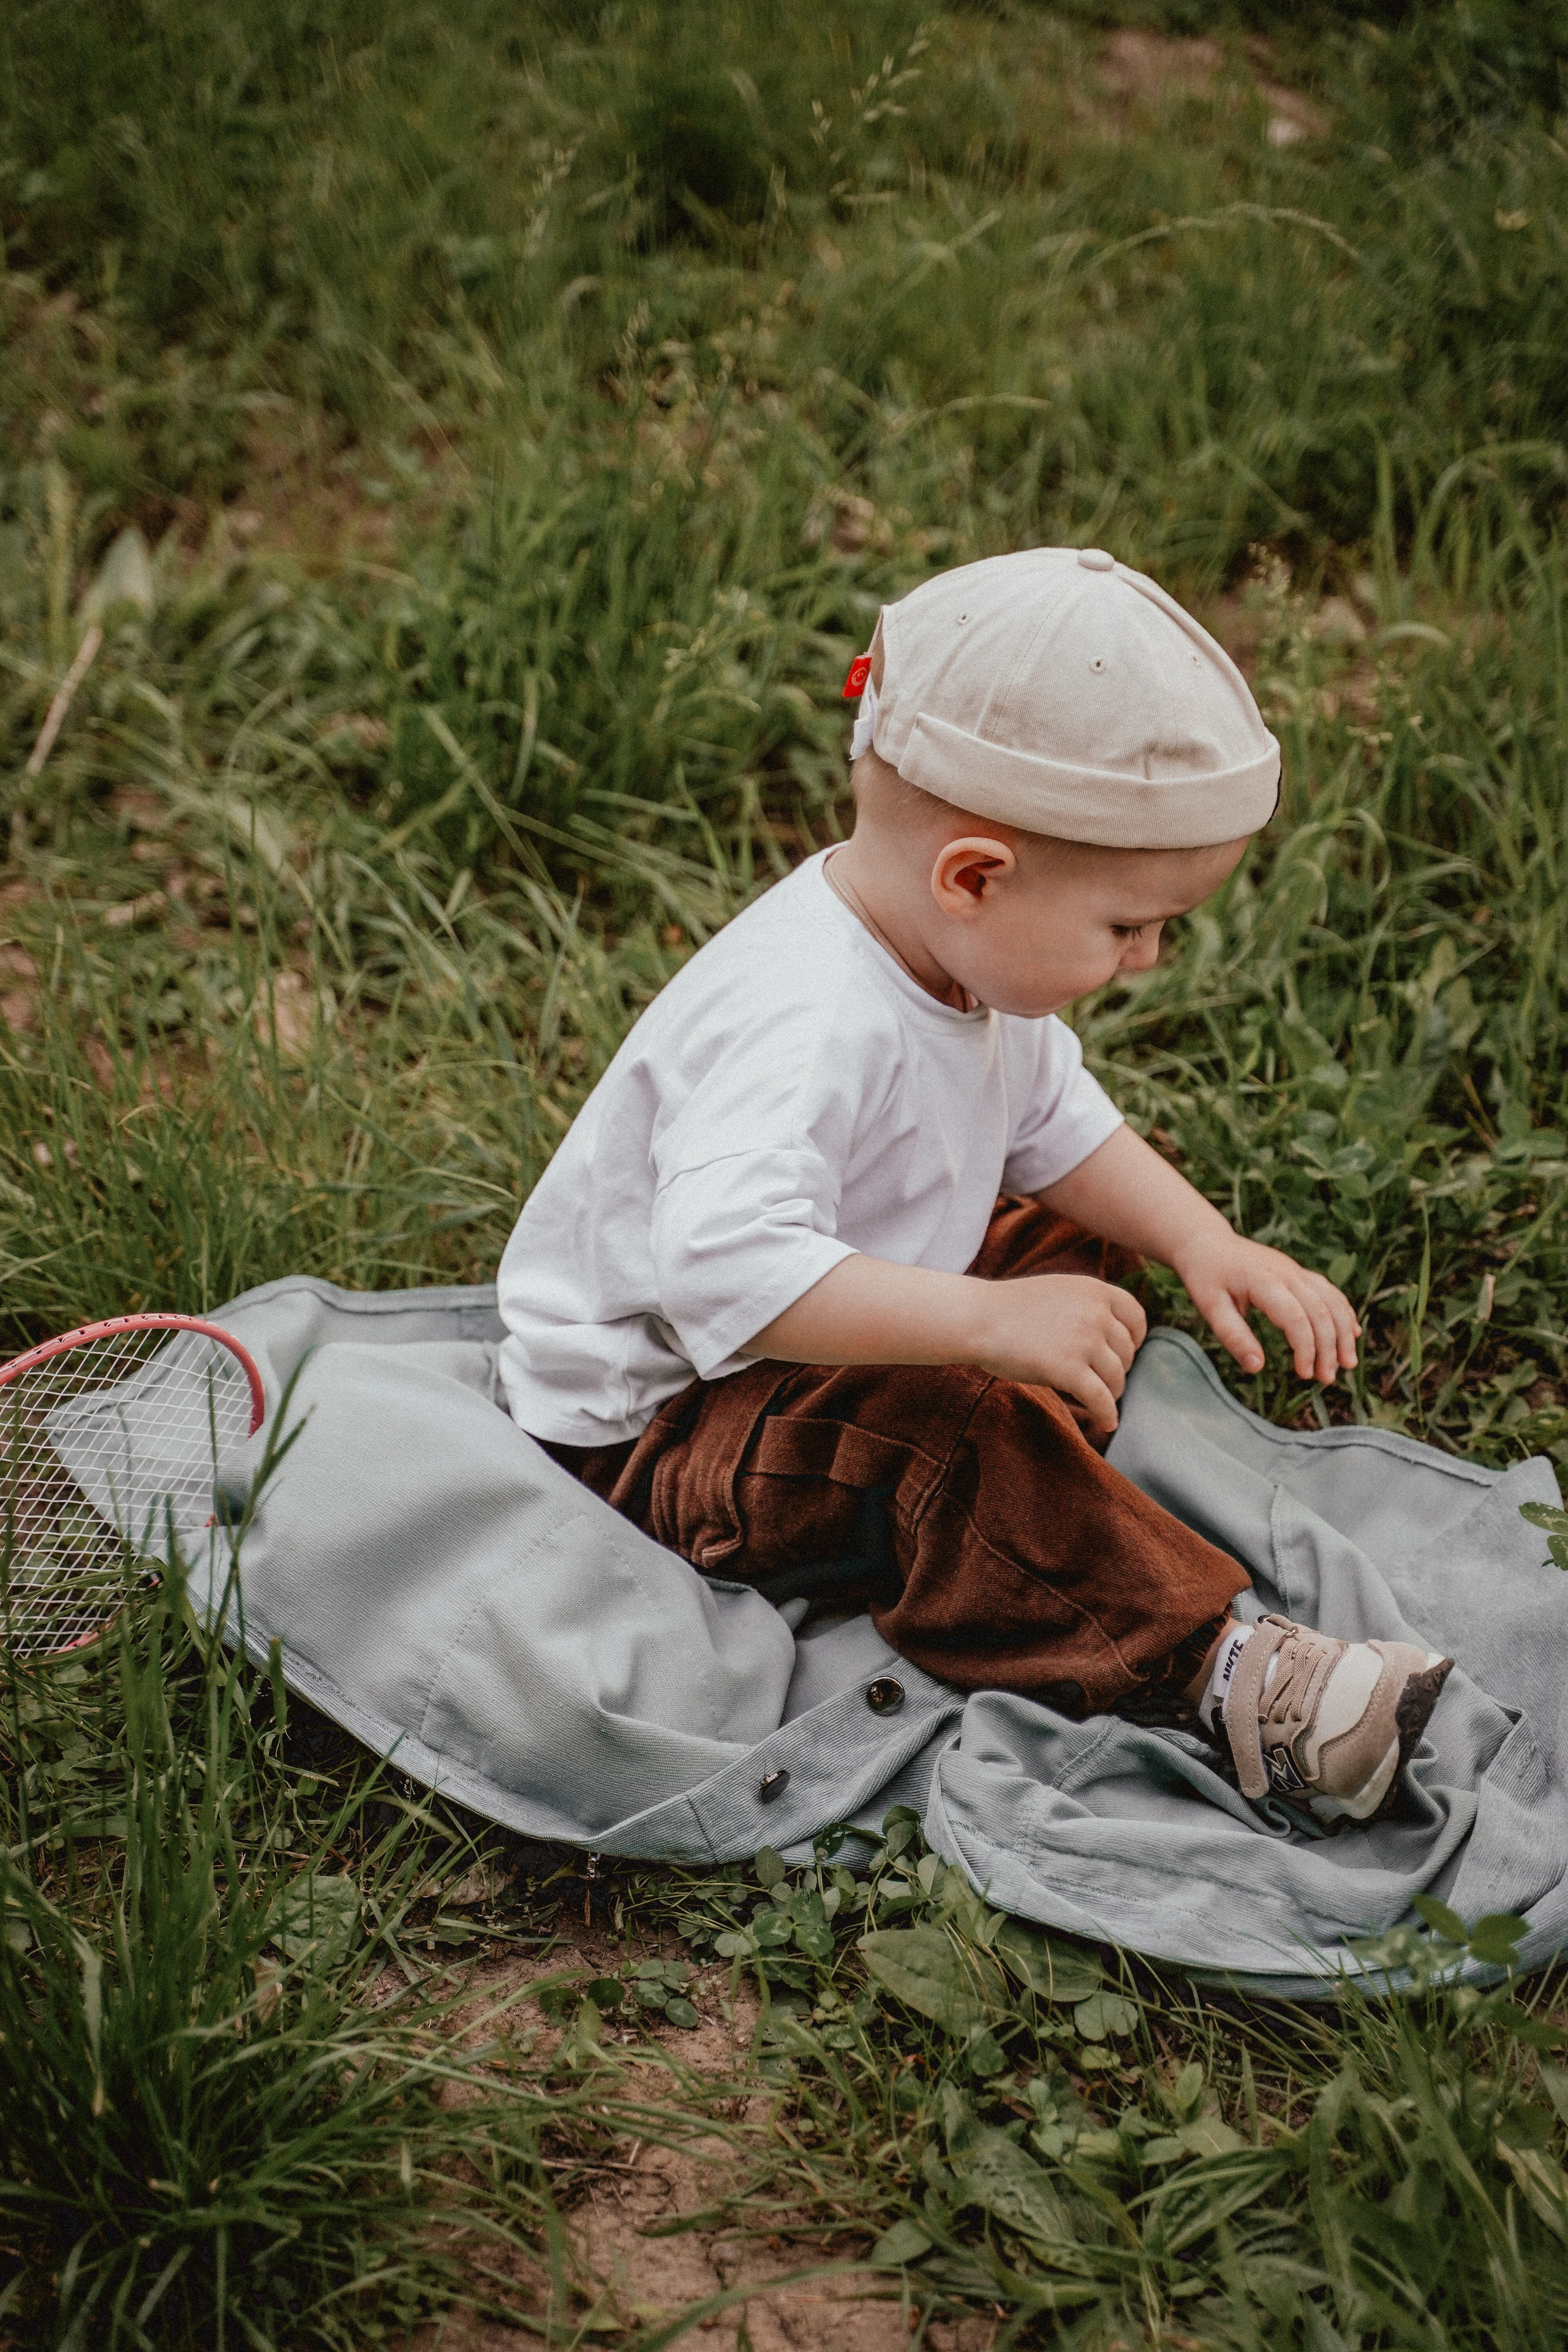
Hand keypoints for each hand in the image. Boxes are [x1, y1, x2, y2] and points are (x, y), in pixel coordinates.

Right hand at [971, 1274, 1147, 1433]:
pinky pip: (1101, 1399)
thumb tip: (1113, 1337)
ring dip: (1112, 1394)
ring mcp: (1085, 1341)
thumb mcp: (1059, 1293)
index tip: (1125, 1352)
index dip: (1134, 1339)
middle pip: (1126, 1352)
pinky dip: (1106, 1414)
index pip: (1136, 1317)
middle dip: (1118, 1369)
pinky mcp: (1070, 1370)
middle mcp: (1096, 1313)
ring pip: (1116, 1377)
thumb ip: (1087, 1307)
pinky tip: (1107, 1423)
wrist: (978, 1319)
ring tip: (1101, 1402)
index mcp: (1095, 1290)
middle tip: (1103, 1380)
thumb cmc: (1011, 1310)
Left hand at [1173, 1229, 1358, 1384]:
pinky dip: (1344, 1312)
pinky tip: (1352, 1333)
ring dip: (1344, 1333)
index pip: (1296, 1318)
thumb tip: (1257, 1367)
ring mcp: (1296, 1271)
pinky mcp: (1299, 1272)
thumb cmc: (1205, 1276)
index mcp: (1264, 1281)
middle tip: (1327, 1379)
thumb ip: (1233, 1336)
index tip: (1304, 1374)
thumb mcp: (1209, 1307)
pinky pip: (1329, 1292)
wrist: (1207, 1242)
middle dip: (1329, 1348)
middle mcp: (1287, 1273)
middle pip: (1321, 1312)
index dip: (1305, 1348)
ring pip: (1332, 1301)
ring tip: (1348, 1364)